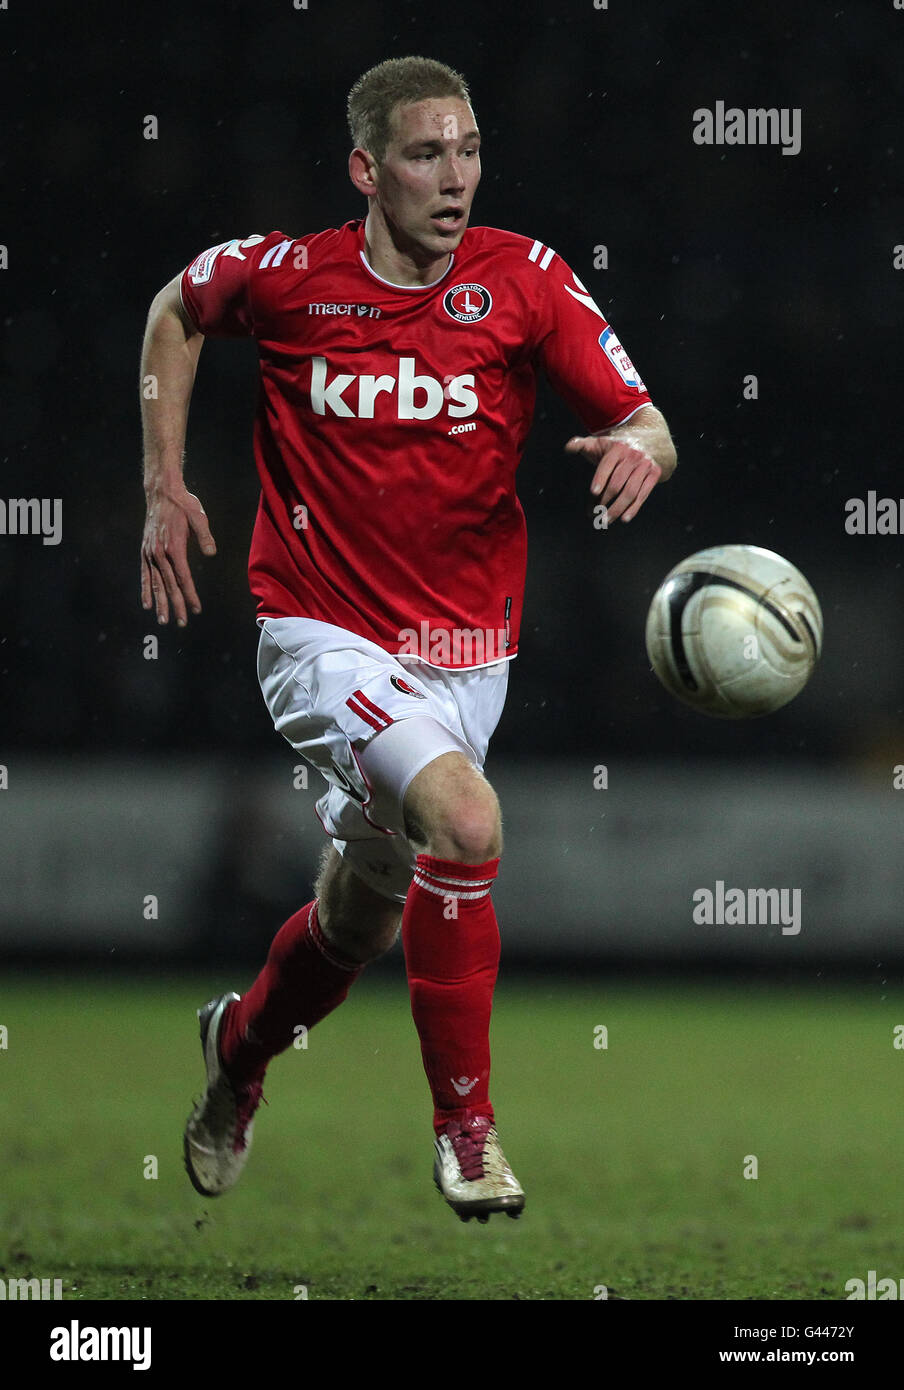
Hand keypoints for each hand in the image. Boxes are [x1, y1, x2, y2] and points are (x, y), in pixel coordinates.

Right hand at [141, 484, 216, 625]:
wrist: (161, 492)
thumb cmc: (183, 504)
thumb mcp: (198, 516)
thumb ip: (205, 536)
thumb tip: (211, 553)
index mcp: (174, 547)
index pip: (183, 578)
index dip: (190, 595)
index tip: (196, 610)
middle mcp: (159, 553)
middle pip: (169, 585)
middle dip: (176, 606)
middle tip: (182, 623)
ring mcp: (150, 553)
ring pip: (156, 583)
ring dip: (160, 603)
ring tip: (163, 620)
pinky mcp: (145, 551)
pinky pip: (145, 575)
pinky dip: (146, 590)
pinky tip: (147, 604)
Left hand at [565, 433, 661, 523]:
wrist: (646, 441)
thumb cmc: (615, 447)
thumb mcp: (599, 442)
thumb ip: (581, 444)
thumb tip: (568, 448)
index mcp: (617, 448)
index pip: (607, 465)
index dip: (600, 478)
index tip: (593, 493)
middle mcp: (633, 456)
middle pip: (618, 482)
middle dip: (605, 501)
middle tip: (595, 515)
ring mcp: (645, 465)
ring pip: (630, 491)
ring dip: (617, 508)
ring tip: (605, 520)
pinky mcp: (654, 473)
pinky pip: (643, 494)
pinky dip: (634, 508)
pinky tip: (623, 519)